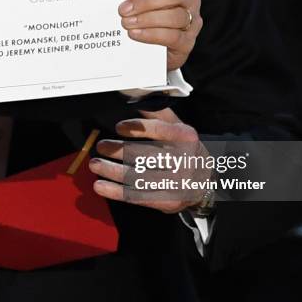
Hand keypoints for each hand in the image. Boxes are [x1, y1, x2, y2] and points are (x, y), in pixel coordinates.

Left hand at [89, 108, 209, 213]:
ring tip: (96, 164)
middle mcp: (183, 161)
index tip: (119, 127)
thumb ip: (160, 115)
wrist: (205, 183)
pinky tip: (101, 185)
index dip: (137, 128)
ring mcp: (175, 184)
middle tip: (102, 146)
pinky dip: (115, 191)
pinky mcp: (165, 201)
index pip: (160, 130)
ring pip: (138, 176)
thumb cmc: (187, 152)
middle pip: (146, 155)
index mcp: (186, 139)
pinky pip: (136, 195)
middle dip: (119, 150)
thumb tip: (136, 100)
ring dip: (112, 171)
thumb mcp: (179, 129)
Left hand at [119, 0, 202, 70]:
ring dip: (147, 19)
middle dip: (144, 2)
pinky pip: (172, 36)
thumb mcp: (144, 3)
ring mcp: (192, 21)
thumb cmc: (149, 20)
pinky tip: (135, 34)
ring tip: (127, 23)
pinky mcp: (187, 42)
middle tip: (123, 10)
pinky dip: (151, 34)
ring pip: (174, 16)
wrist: (156, 51)